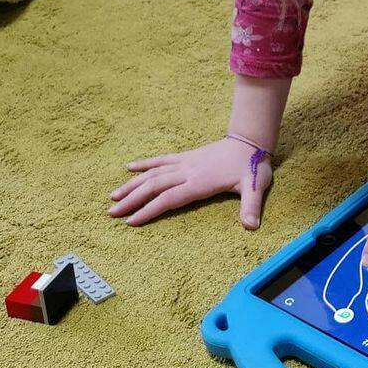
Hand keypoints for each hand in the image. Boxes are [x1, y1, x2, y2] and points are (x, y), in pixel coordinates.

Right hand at [109, 136, 273, 228]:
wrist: (251, 141)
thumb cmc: (253, 166)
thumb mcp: (255, 187)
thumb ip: (251, 206)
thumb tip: (251, 226)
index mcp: (201, 183)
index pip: (169, 198)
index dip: (149, 210)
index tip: (131, 221)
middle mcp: (188, 172)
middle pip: (154, 186)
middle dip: (132, 200)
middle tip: (112, 212)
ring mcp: (185, 162)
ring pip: (152, 173)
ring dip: (132, 184)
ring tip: (113, 195)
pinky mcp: (186, 156)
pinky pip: (161, 160)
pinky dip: (144, 164)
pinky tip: (128, 167)